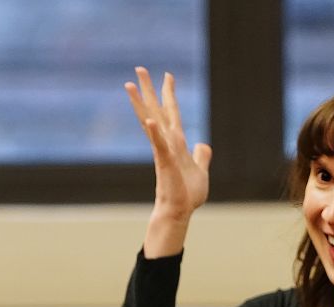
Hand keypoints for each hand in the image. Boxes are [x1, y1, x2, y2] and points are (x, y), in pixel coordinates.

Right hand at [126, 67, 211, 256]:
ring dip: (141, 103)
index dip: (169, 94)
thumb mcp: (201, 170)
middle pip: (155, 110)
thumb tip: (203, 144)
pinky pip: (159, 145)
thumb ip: (202, 156)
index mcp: (176, 143)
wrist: (180, 211)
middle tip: (140, 68)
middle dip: (148, 90)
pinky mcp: (165, 163)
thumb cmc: (187, 195)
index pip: (171, 113)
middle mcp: (167, 142)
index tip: (168, 75)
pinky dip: (155, 133)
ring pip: (150, 121)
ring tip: (129, 84)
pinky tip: (150, 119)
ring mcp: (164, 151)